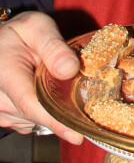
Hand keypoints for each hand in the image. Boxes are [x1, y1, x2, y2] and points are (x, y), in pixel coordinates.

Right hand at [0, 11, 82, 143]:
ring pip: (36, 121)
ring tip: (74, 92)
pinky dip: (50, 114)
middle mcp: (0, 98)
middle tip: (94, 104)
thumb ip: (53, 46)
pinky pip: (33, 121)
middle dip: (66, 113)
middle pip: (38, 116)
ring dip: (58, 112)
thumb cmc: (20, 32)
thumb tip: (70, 69)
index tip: (78, 135)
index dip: (57, 122)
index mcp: (5, 75)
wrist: (1, 40)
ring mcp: (2, 110)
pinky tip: (59, 97)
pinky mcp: (8, 115)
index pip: (32, 105)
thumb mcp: (36, 27)